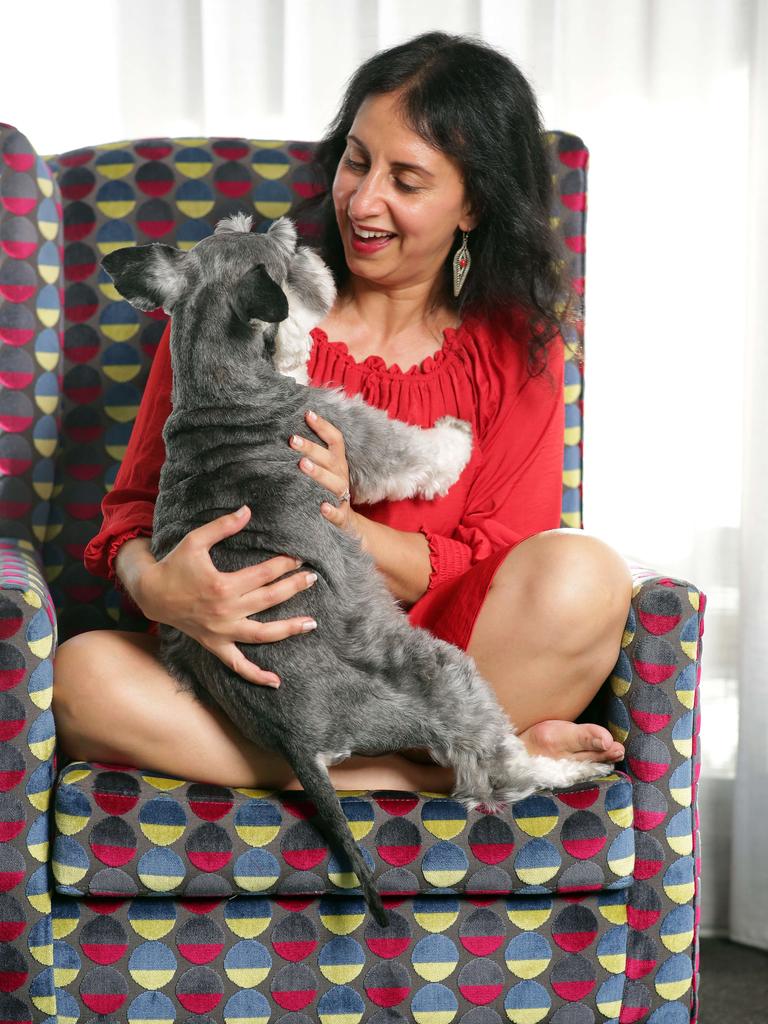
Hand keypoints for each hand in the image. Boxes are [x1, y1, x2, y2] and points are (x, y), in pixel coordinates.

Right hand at [137, 507, 317, 687]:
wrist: (151, 593)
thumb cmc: (175, 564)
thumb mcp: (196, 540)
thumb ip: (223, 526)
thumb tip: (247, 510)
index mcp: (222, 586)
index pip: (262, 575)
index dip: (283, 564)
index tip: (299, 557)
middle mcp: (225, 611)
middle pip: (269, 600)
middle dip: (293, 588)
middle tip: (313, 578)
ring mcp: (222, 631)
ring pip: (262, 634)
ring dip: (288, 629)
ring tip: (312, 623)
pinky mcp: (215, 645)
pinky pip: (238, 664)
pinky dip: (256, 675)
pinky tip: (276, 681)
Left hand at [290, 408, 358, 533]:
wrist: (346, 524)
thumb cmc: (327, 490)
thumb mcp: (324, 470)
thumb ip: (312, 454)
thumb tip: (288, 433)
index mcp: (337, 463)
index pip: (335, 440)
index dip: (323, 426)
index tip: (307, 414)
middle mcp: (341, 475)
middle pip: (329, 458)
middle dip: (311, 448)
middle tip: (292, 439)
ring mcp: (342, 496)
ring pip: (334, 483)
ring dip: (319, 473)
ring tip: (302, 465)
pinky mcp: (341, 517)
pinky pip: (338, 514)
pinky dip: (331, 511)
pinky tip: (322, 508)